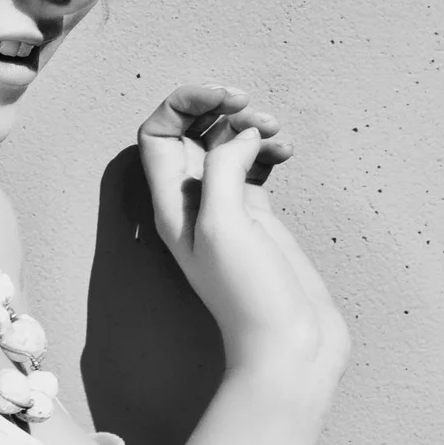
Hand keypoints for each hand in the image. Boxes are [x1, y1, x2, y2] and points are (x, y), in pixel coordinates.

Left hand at [136, 84, 349, 388]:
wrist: (288, 345)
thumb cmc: (249, 294)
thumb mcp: (227, 225)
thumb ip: (223, 170)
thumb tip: (238, 134)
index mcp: (171, 204)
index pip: (155, 134)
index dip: (184, 105)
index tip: (228, 99)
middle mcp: (192, 203)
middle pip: (188, 134)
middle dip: (219, 110)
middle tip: (255, 109)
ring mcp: (226, 210)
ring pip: (224, 147)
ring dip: (247, 127)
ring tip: (277, 131)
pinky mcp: (257, 219)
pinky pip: (253, 168)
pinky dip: (267, 150)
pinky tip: (286, 151)